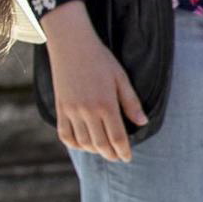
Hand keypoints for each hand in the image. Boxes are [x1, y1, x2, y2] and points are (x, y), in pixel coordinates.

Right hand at [39, 3, 144, 162]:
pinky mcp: (60, 108)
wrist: (71, 44)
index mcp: (106, 104)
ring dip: (94, 150)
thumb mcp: (121, 78)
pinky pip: (65, 135)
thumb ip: (131, 102)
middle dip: (111, 154)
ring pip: (84, 142)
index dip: (123, 151)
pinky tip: (83, 143)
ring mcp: (72, 111)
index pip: (117, 138)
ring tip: (102, 150)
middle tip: (117, 156)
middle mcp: (88, 111)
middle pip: (101, 144)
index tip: (127, 157)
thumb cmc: (100, 58)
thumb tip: (142, 123)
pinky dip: (74, 144)